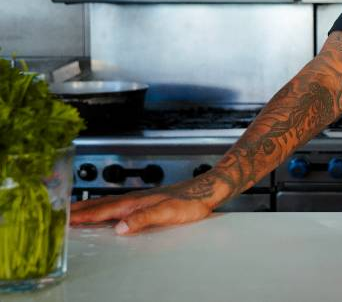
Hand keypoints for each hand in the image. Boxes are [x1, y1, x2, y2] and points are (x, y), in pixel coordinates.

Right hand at [71, 174, 225, 234]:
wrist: (207, 189)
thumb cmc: (191, 201)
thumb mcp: (167, 212)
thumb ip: (143, 219)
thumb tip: (119, 228)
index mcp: (135, 202)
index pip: (103, 210)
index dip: (83, 216)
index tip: (64, 219)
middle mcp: (134, 198)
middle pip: (100, 204)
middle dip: (79, 209)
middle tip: (60, 214)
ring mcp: (139, 198)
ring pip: (108, 203)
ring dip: (90, 207)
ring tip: (75, 211)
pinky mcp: (146, 200)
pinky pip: (118, 204)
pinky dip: (105, 206)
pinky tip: (106, 210)